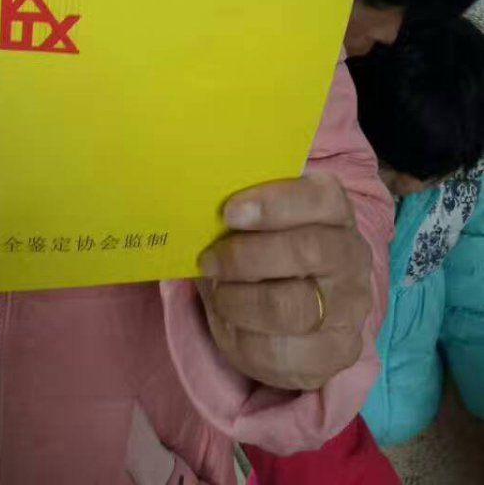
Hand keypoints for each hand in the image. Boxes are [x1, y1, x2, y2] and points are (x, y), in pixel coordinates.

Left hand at [197, 173, 371, 391]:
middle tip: (208, 260)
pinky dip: (241, 338)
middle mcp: (351, 256)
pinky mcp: (336, 353)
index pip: (319, 199)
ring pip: (290, 308)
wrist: (302, 306)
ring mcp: (349, 308)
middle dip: (245, 256)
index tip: (229, 212)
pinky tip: (229, 322)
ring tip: (217, 292)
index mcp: (334, 211)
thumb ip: (242, 212)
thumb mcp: (262, 220)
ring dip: (238, 300)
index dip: (273, 203)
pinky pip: (280, 353)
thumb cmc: (270, 246)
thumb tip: (199, 212)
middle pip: (306, 251)